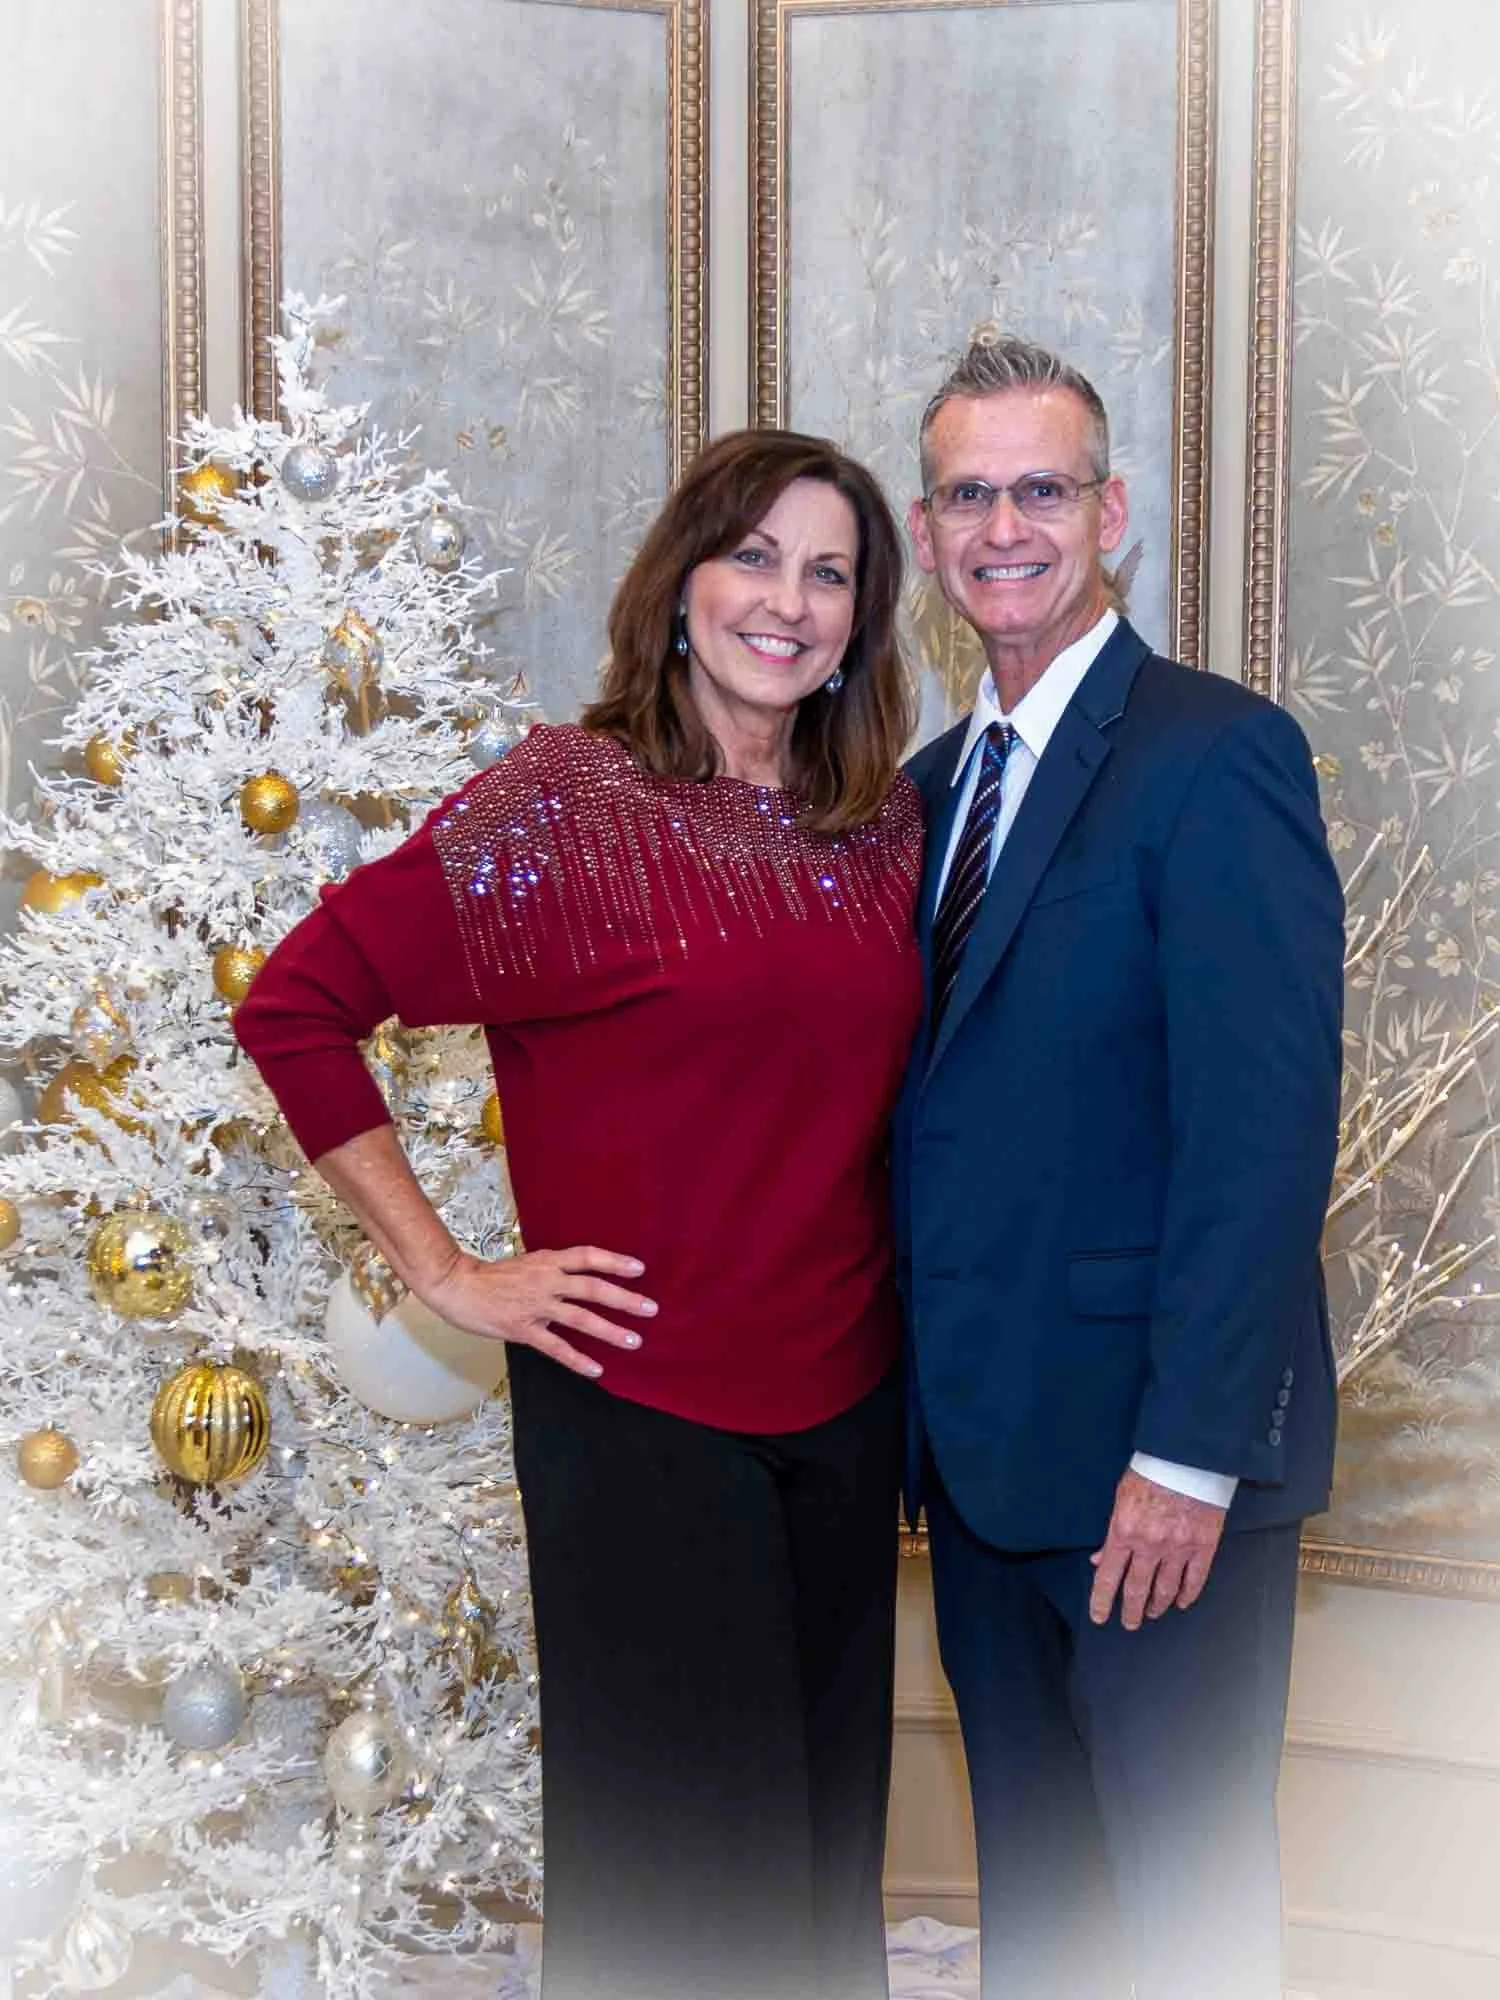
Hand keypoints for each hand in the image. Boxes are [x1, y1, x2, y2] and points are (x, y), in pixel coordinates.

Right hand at [419, 1245, 655, 1379]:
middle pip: (592, 1288)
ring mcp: (535, 1306)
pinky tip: (596, 1369)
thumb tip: (580, 1277)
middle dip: (624, 1299)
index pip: (587, 1257)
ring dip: (610, 1330)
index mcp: (547, 1261)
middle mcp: (546, 1281)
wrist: (458, 1286)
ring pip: (580, 1318)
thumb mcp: (527, 1264)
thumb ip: (553, 1271)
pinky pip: (556, 1347)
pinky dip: (578, 1359)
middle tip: (650, 1309)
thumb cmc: (491, 1277)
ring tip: (634, 1340)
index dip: (614, 1261)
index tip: (640, 1269)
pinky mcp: (523, 1329)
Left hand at [1088, 1467, 1226, 1631]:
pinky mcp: (1203, 1546)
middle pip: (1137, 1590)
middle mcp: (1149, 1545)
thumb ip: (1111, 1532)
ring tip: (1152, 1613)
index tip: (1099, 1617)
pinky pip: (1195, 1579)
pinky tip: (1181, 1603)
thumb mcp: (1120, 1498)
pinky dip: (1187, 1595)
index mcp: (1124, 1531)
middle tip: (1129, 1623)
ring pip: (1165, 1589)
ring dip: (1157, 1606)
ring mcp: (1178, 1548)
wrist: (1188, 1458)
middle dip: (1131, 1612)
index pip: (1108, 1576)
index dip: (1102, 1601)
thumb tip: (1099, 1559)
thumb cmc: (1150, 1471)